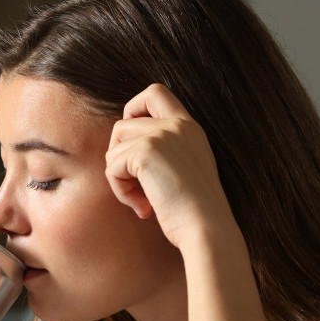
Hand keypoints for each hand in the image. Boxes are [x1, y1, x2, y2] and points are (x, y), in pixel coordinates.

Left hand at [105, 84, 237, 249]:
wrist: (207, 228)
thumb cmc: (194, 212)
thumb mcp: (184, 171)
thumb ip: (164, 152)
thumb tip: (122, 150)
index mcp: (189, 127)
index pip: (155, 92)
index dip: (133, 110)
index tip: (134, 145)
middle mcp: (177, 125)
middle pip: (122, 124)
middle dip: (118, 154)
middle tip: (133, 182)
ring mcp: (162, 135)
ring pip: (114, 147)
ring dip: (119, 178)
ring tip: (141, 200)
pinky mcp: (146, 151)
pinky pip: (112, 167)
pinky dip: (120, 190)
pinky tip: (142, 207)